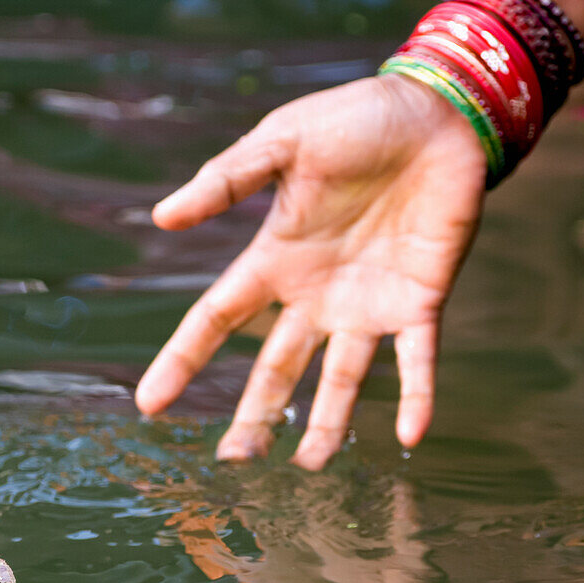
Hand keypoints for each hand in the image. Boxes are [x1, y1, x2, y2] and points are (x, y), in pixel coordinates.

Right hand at [136, 73, 486, 469]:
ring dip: (328, 424)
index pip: (215, 319)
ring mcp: (367, 303)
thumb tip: (161, 217)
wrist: (434, 114)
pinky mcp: (420, 301)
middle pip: (277, 367)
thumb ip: (227, 181)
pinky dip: (417, 396)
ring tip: (308, 468)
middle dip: (256, 414)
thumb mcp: (281, 144)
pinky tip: (412, 436)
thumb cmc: (353, 122)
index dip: (181, 360)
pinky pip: (417, 360)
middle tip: (236, 461)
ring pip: (342, 379)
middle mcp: (315, 294)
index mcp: (275, 259)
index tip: (149, 404)